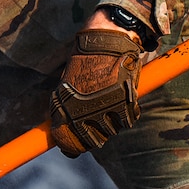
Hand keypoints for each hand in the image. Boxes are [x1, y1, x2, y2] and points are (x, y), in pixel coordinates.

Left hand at [48, 16, 144, 156]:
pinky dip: (128, 113)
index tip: (71, 148)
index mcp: (66, 107)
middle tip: (98, 120)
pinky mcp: (125, 103)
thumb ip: (64, 107)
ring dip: (113, 122)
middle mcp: (84, 111)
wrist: (106, 40)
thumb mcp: (67, 83)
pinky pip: (128, 120)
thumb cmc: (87, 60)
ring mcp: (105, 108)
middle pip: (92, 140)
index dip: (70, 146)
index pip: (66, 140)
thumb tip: (60, 132)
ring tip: (111, 102)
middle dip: (96, 134)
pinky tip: (124, 99)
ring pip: (111, 130)